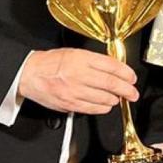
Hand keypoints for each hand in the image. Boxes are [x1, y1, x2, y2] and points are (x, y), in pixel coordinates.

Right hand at [19, 48, 137, 113]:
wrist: (30, 74)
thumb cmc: (51, 63)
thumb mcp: (75, 53)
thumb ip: (94, 60)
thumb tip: (115, 68)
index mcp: (81, 59)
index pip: (111, 66)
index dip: (126, 73)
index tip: (132, 77)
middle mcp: (79, 75)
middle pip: (110, 83)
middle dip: (126, 90)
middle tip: (133, 93)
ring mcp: (74, 91)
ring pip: (103, 98)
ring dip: (115, 99)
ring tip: (118, 98)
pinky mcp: (69, 104)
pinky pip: (92, 108)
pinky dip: (103, 108)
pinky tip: (106, 105)